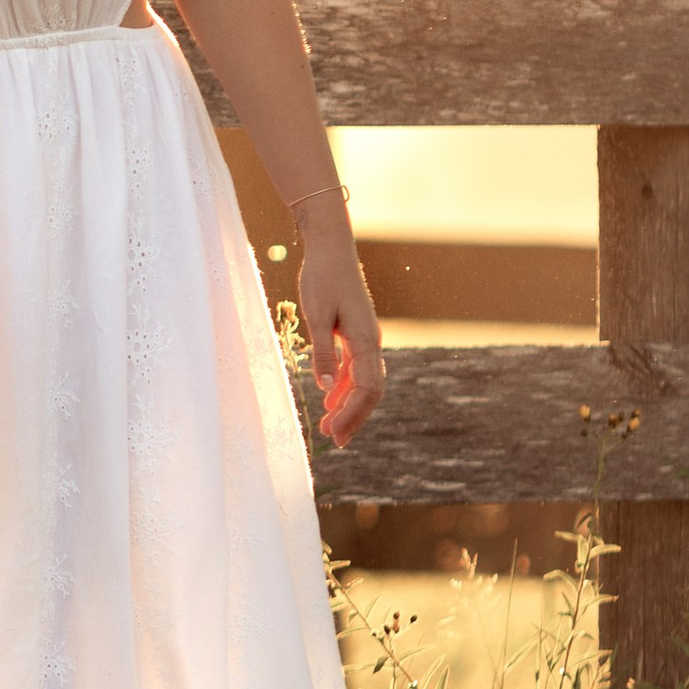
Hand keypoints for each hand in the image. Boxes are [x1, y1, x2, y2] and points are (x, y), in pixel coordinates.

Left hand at [299, 234, 383, 448]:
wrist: (331, 248)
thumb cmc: (322, 278)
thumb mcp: (317, 315)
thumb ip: (322, 352)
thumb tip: (323, 389)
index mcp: (365, 340)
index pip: (366, 388)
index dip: (352, 414)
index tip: (335, 433)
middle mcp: (371, 342)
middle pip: (370, 390)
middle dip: (354, 417)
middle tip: (334, 440)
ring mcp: (365, 338)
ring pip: (363, 381)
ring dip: (348, 405)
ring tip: (330, 427)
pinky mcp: (356, 333)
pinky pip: (356, 368)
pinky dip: (344, 387)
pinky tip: (330, 399)